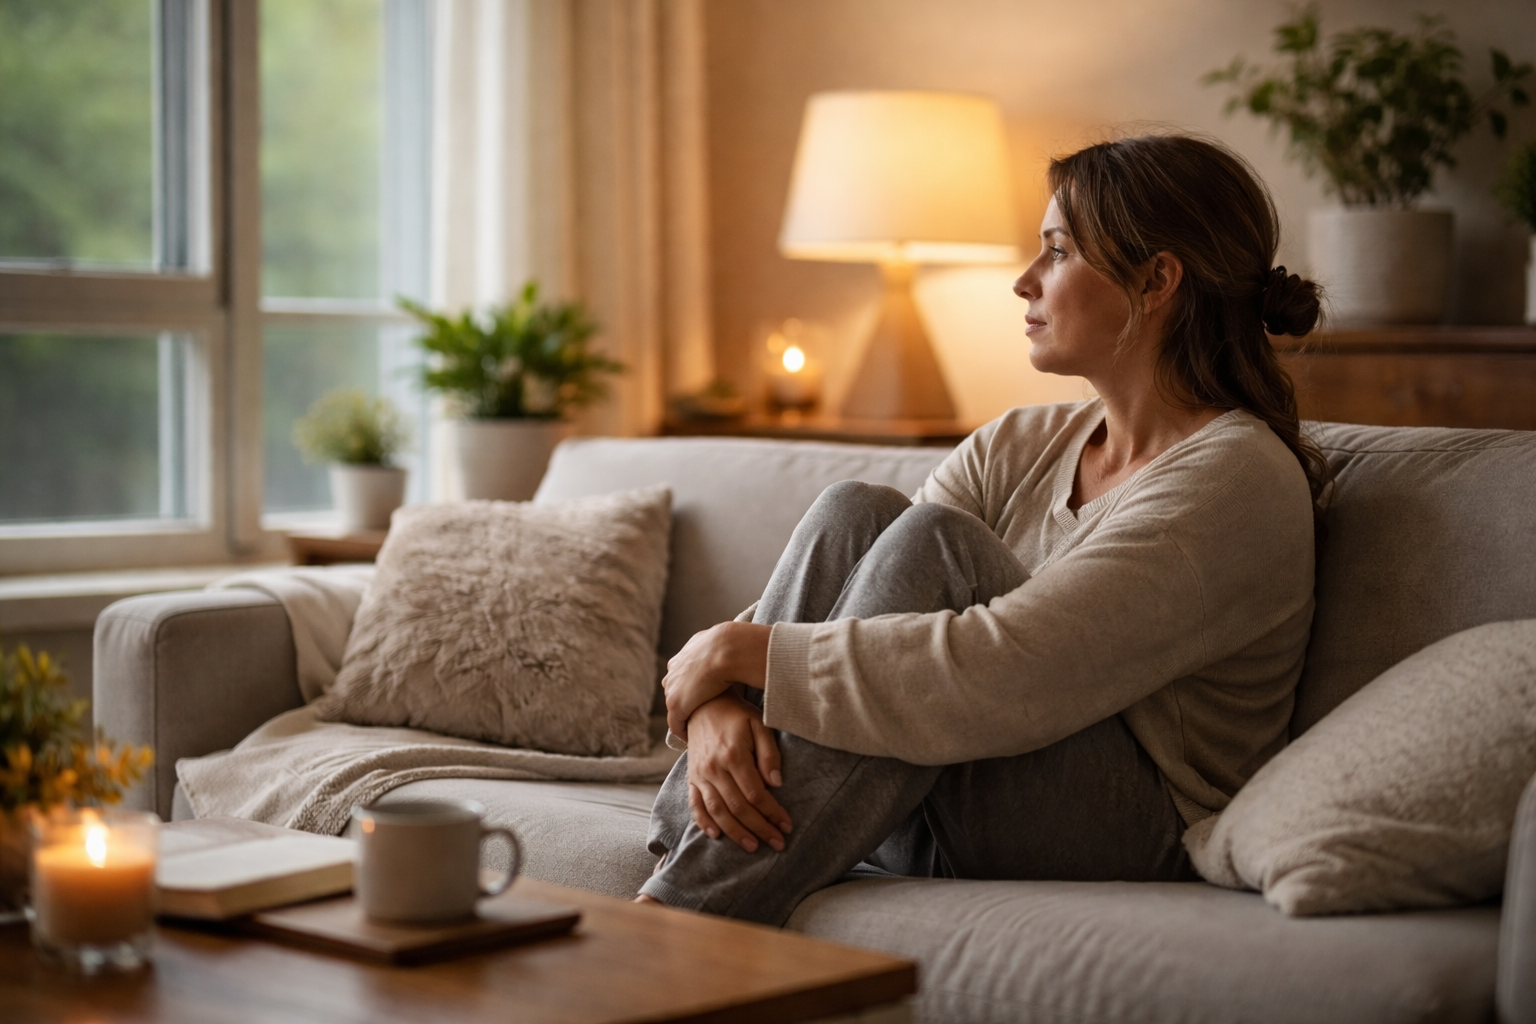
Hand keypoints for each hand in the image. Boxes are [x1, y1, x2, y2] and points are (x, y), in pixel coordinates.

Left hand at [663, 621, 770, 739]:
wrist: (728, 650)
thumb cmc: (735, 645)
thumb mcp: (726, 642)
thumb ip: (721, 649)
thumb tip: (733, 649)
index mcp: (684, 655)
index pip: (683, 675)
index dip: (692, 687)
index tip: (702, 695)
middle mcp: (673, 671)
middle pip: (676, 691)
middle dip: (686, 701)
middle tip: (700, 713)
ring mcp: (673, 689)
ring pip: (676, 708)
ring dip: (686, 717)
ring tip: (699, 727)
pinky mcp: (676, 705)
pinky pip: (676, 724)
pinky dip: (683, 732)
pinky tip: (694, 739)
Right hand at [686, 694, 790, 852]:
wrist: (704, 705)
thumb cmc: (737, 715)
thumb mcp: (759, 725)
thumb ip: (769, 753)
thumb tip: (776, 782)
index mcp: (734, 755)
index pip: (756, 794)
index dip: (772, 812)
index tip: (787, 825)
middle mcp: (714, 769)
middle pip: (738, 808)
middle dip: (760, 828)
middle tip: (778, 843)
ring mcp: (700, 775)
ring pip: (717, 811)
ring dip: (735, 832)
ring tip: (753, 846)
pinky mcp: (691, 778)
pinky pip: (695, 805)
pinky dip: (704, 823)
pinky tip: (717, 836)